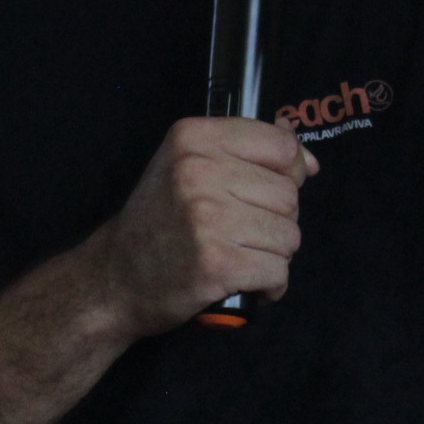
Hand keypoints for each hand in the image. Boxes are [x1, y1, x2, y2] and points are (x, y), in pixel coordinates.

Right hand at [82, 117, 318, 335]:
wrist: (116, 278)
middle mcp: (199, 171)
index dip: (290, 171)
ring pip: (289, 235)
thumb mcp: (188, 166)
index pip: (281, 144)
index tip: (268, 191)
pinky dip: (268, 285)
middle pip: (289, 195)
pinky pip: (278, 272)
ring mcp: (208, 218)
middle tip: (239, 232)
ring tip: (238, 255)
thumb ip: (246, 153)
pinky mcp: (217, 263)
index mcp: (194, 138)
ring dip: (273, 254)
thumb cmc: (159, 221)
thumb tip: (308, 160)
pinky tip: (243, 281)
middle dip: (276, 220)